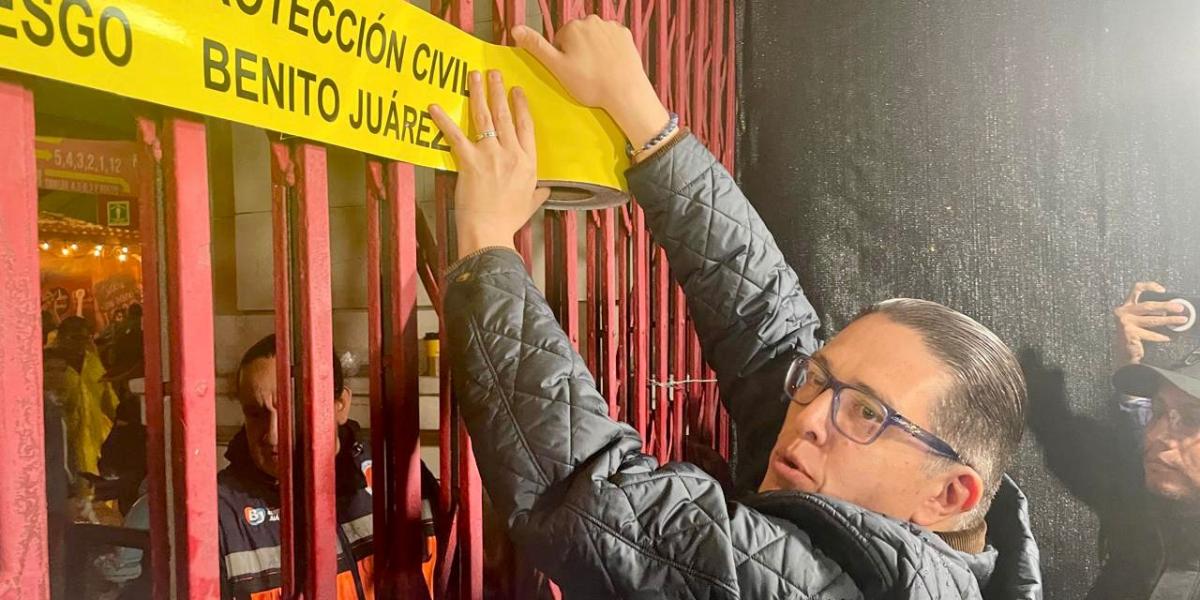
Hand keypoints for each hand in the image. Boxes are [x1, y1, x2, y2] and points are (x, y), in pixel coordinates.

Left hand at [429, 70, 549, 257]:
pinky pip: (455, 135)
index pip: (526, 127)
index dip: (521, 106)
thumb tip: (548, 189)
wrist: (490, 232)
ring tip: (474, 77)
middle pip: (505, 115)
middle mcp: (511, 154)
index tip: (517, 90)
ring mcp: (490, 155)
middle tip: (494, 73)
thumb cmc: (508, 221)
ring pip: (484, 118)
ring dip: (478, 94)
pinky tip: (434, 107)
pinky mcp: (469, 161)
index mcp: (528, 163)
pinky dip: (443, 120)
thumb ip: (538, 193)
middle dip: (498, 91)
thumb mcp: (530, 205)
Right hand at [513, 18, 671, 150]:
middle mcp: (591, 20)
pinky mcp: (625, 34)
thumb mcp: (557, 67)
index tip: (572, 72)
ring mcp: (611, 26)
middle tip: (585, 74)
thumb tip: (515, 29)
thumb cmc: (589, 83)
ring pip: (595, 38)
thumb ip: (536, 46)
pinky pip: (611, 40)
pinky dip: (610, 50)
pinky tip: (611, 65)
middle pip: (578, 36)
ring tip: (599, 71)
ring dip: (594, 50)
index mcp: (572, 27)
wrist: (625, 91)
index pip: (560, 40)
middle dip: (579, 52)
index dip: (563, 59)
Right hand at [1112, 281, 1187, 366]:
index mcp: (1125, 306)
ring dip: (1169, 320)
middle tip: (1179, 308)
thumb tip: (1165, 309)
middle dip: (1166, 306)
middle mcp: (1123, 313)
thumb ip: (1146, 312)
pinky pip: (1149, 334)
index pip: (1136, 290)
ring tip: (1181, 320)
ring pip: (1151, 320)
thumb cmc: (1130, 334)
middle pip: (1148, 305)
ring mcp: (1125, 323)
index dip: (1149, 286)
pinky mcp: (1129, 334)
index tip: (1163, 290)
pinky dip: (1159, 336)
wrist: (1121, 352)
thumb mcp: (1134, 319)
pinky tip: (1167, 338)